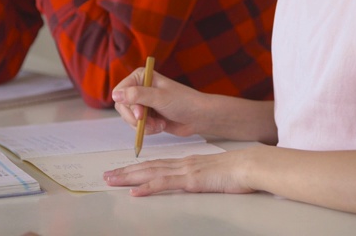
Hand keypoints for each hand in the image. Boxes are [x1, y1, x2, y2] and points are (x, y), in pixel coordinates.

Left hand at [103, 149, 256, 195]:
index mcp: (187, 162)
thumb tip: (197, 181)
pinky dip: (147, 188)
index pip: (156, 164)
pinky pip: (164, 184)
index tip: (122, 171)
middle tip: (106, 176)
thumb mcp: (214, 173)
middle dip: (125, 171)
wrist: (249, 165)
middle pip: (148, 167)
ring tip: (111, 181)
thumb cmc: (237, 170)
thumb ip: (202, 175)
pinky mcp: (191, 180)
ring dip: (129, 177)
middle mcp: (182, 164)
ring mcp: (185, 171)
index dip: (137, 167)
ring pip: (150, 174)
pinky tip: (135, 192)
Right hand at [112, 69, 210, 136]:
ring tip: (159, 124)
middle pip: (122, 106)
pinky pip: (137, 126)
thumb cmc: (183, 102)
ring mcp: (143, 103)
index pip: (120, 91)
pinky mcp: (147, 116)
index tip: (140, 114)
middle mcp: (140, 88)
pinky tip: (161, 126)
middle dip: (135, 117)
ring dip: (143, 125)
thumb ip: (137, 95)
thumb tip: (115, 95)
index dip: (127, 104)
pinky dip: (148, 129)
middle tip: (147, 121)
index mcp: (141, 77)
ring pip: (129, 118)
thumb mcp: (159, 97)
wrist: (199, 117)